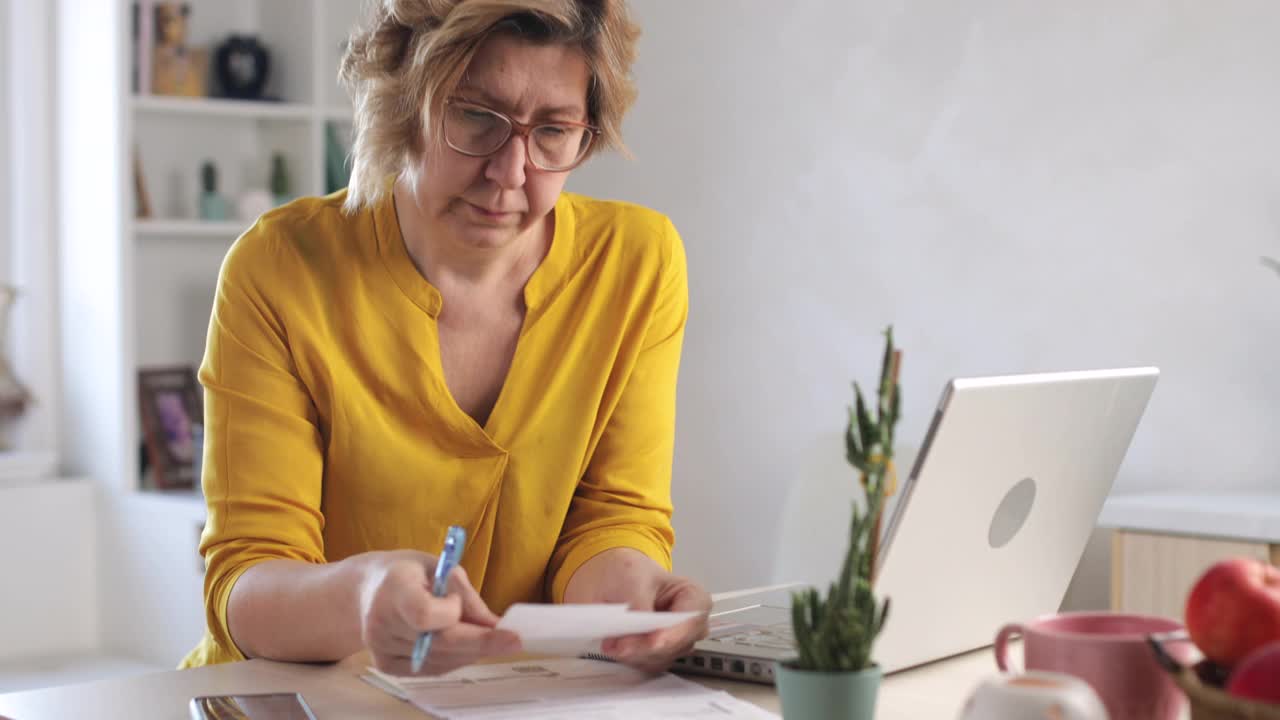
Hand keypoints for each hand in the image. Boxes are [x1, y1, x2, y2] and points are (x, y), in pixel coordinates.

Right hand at [358, 550, 520, 675]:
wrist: (368, 588)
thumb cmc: (408, 572)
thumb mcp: (438, 567)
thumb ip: (465, 595)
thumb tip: (496, 624)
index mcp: (394, 588)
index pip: (423, 614)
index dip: (449, 612)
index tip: (458, 602)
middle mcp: (382, 622)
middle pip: (438, 643)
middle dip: (480, 643)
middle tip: (513, 640)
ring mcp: (380, 647)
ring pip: (440, 659)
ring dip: (470, 651)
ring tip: (489, 638)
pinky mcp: (385, 664)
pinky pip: (431, 668)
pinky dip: (454, 659)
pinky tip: (465, 646)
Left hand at [564, 548, 711, 673]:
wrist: (608, 577)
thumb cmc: (628, 571)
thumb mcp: (632, 577)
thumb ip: (639, 606)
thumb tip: (636, 631)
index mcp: (692, 597)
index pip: (693, 619)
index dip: (675, 633)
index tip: (653, 640)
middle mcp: (688, 624)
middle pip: (678, 645)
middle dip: (647, 647)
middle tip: (621, 643)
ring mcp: (673, 643)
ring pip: (661, 659)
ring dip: (635, 654)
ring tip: (612, 641)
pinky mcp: (654, 656)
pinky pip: (646, 666)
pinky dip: (628, 659)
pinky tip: (615, 646)